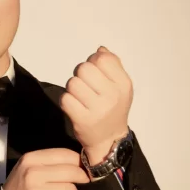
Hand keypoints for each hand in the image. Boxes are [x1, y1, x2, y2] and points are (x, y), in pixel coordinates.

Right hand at [3, 148, 90, 189]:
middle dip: (79, 180)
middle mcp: (33, 174)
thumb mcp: (30, 167)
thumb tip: (82, 162)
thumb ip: (52, 162)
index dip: (79, 162)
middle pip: (73, 173)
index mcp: (31, 159)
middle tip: (75, 185)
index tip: (81, 169)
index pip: (65, 155)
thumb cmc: (22, 187)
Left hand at [59, 45, 132, 162]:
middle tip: (85, 86)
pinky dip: (67, 101)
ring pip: (73, 83)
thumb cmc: (113, 109)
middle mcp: (112, 96)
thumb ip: (112, 64)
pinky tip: (76, 107)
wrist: (109, 140)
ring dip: (73, 88)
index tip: (95, 73)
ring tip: (81, 97)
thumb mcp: (121, 86)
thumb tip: (100, 50)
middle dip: (81, 74)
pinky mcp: (82, 120)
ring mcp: (97, 109)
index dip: (93, 61)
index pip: (102, 58)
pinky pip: (66, 99)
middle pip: (84, 69)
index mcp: (123, 84)